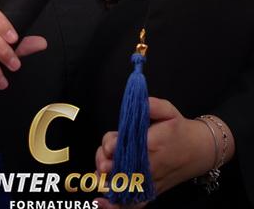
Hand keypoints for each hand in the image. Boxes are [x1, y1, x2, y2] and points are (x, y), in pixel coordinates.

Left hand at [94, 97, 234, 206]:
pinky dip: (116, 206)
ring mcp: (150, 182)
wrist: (200, 150)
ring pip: (121, 186)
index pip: (125, 147)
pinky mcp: (151, 192)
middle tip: (104, 156)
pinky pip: (133, 204)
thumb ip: (151, 105)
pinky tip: (101, 202)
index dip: (111, 145)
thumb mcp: (168, 110)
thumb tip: (138, 102)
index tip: (110, 141)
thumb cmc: (180, 129)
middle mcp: (149, 166)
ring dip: (105, 180)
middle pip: (118, 167)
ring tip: (101, 172)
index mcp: (152, 143)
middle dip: (104, 162)